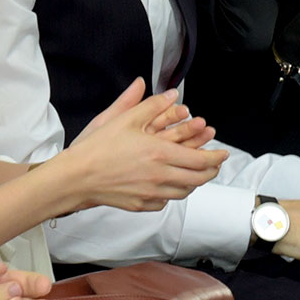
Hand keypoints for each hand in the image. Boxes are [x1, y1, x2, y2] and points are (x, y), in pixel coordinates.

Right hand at [53, 79, 227, 210]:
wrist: (77, 177)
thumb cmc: (98, 147)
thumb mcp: (125, 119)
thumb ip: (152, 105)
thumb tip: (172, 94)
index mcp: (161, 154)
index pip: (201, 160)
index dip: (216, 158)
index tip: (222, 154)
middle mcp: (160, 176)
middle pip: (198, 179)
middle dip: (211, 172)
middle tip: (214, 165)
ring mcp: (151, 193)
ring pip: (183, 192)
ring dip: (194, 183)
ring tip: (196, 175)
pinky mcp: (141, 204)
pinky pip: (165, 202)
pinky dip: (172, 193)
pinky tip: (170, 186)